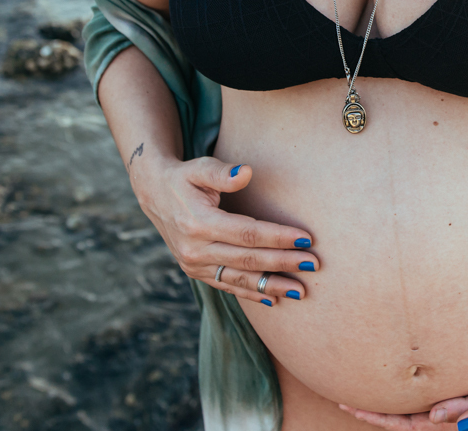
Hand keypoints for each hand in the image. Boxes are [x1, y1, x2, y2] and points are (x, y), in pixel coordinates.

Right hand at [130, 153, 317, 305]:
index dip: (278, 237)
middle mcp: (195, 249)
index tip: (306, 239)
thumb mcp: (199, 168)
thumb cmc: (184, 177)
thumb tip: (246, 172)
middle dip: (283, 263)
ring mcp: (194, 264)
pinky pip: (227, 285)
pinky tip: (274, 299)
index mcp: (198, 223)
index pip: (247, 234)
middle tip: (313, 265)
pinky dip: (251, 293)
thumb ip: (222, 173)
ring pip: (239, 279)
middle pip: (248, 259)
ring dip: (271, 286)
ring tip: (300, 291)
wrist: (154, 194)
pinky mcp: (195, 271)